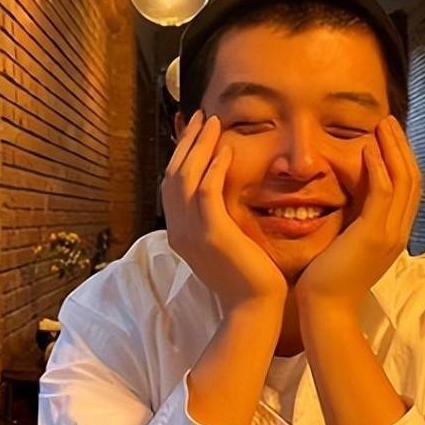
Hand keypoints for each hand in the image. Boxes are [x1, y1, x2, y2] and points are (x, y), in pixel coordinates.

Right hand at [162, 110, 287, 312]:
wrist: (252, 307)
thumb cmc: (246, 280)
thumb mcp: (223, 246)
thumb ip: (214, 222)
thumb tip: (220, 199)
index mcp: (179, 234)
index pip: (172, 185)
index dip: (181, 154)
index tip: (194, 132)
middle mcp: (178, 231)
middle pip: (173, 174)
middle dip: (187, 142)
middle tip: (200, 117)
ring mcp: (192, 232)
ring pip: (186, 177)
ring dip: (200, 146)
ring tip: (213, 123)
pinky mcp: (212, 233)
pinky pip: (207, 190)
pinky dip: (214, 166)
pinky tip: (226, 149)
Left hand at [295, 115, 421, 312]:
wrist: (326, 309)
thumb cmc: (328, 281)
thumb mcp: (348, 245)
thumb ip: (355, 221)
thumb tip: (348, 200)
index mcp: (394, 234)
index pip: (408, 189)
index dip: (401, 159)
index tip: (388, 137)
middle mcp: (398, 232)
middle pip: (412, 179)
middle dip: (401, 147)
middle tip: (388, 121)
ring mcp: (389, 234)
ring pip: (402, 181)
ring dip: (392, 149)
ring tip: (381, 126)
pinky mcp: (373, 235)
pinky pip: (382, 193)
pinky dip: (378, 169)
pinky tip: (368, 150)